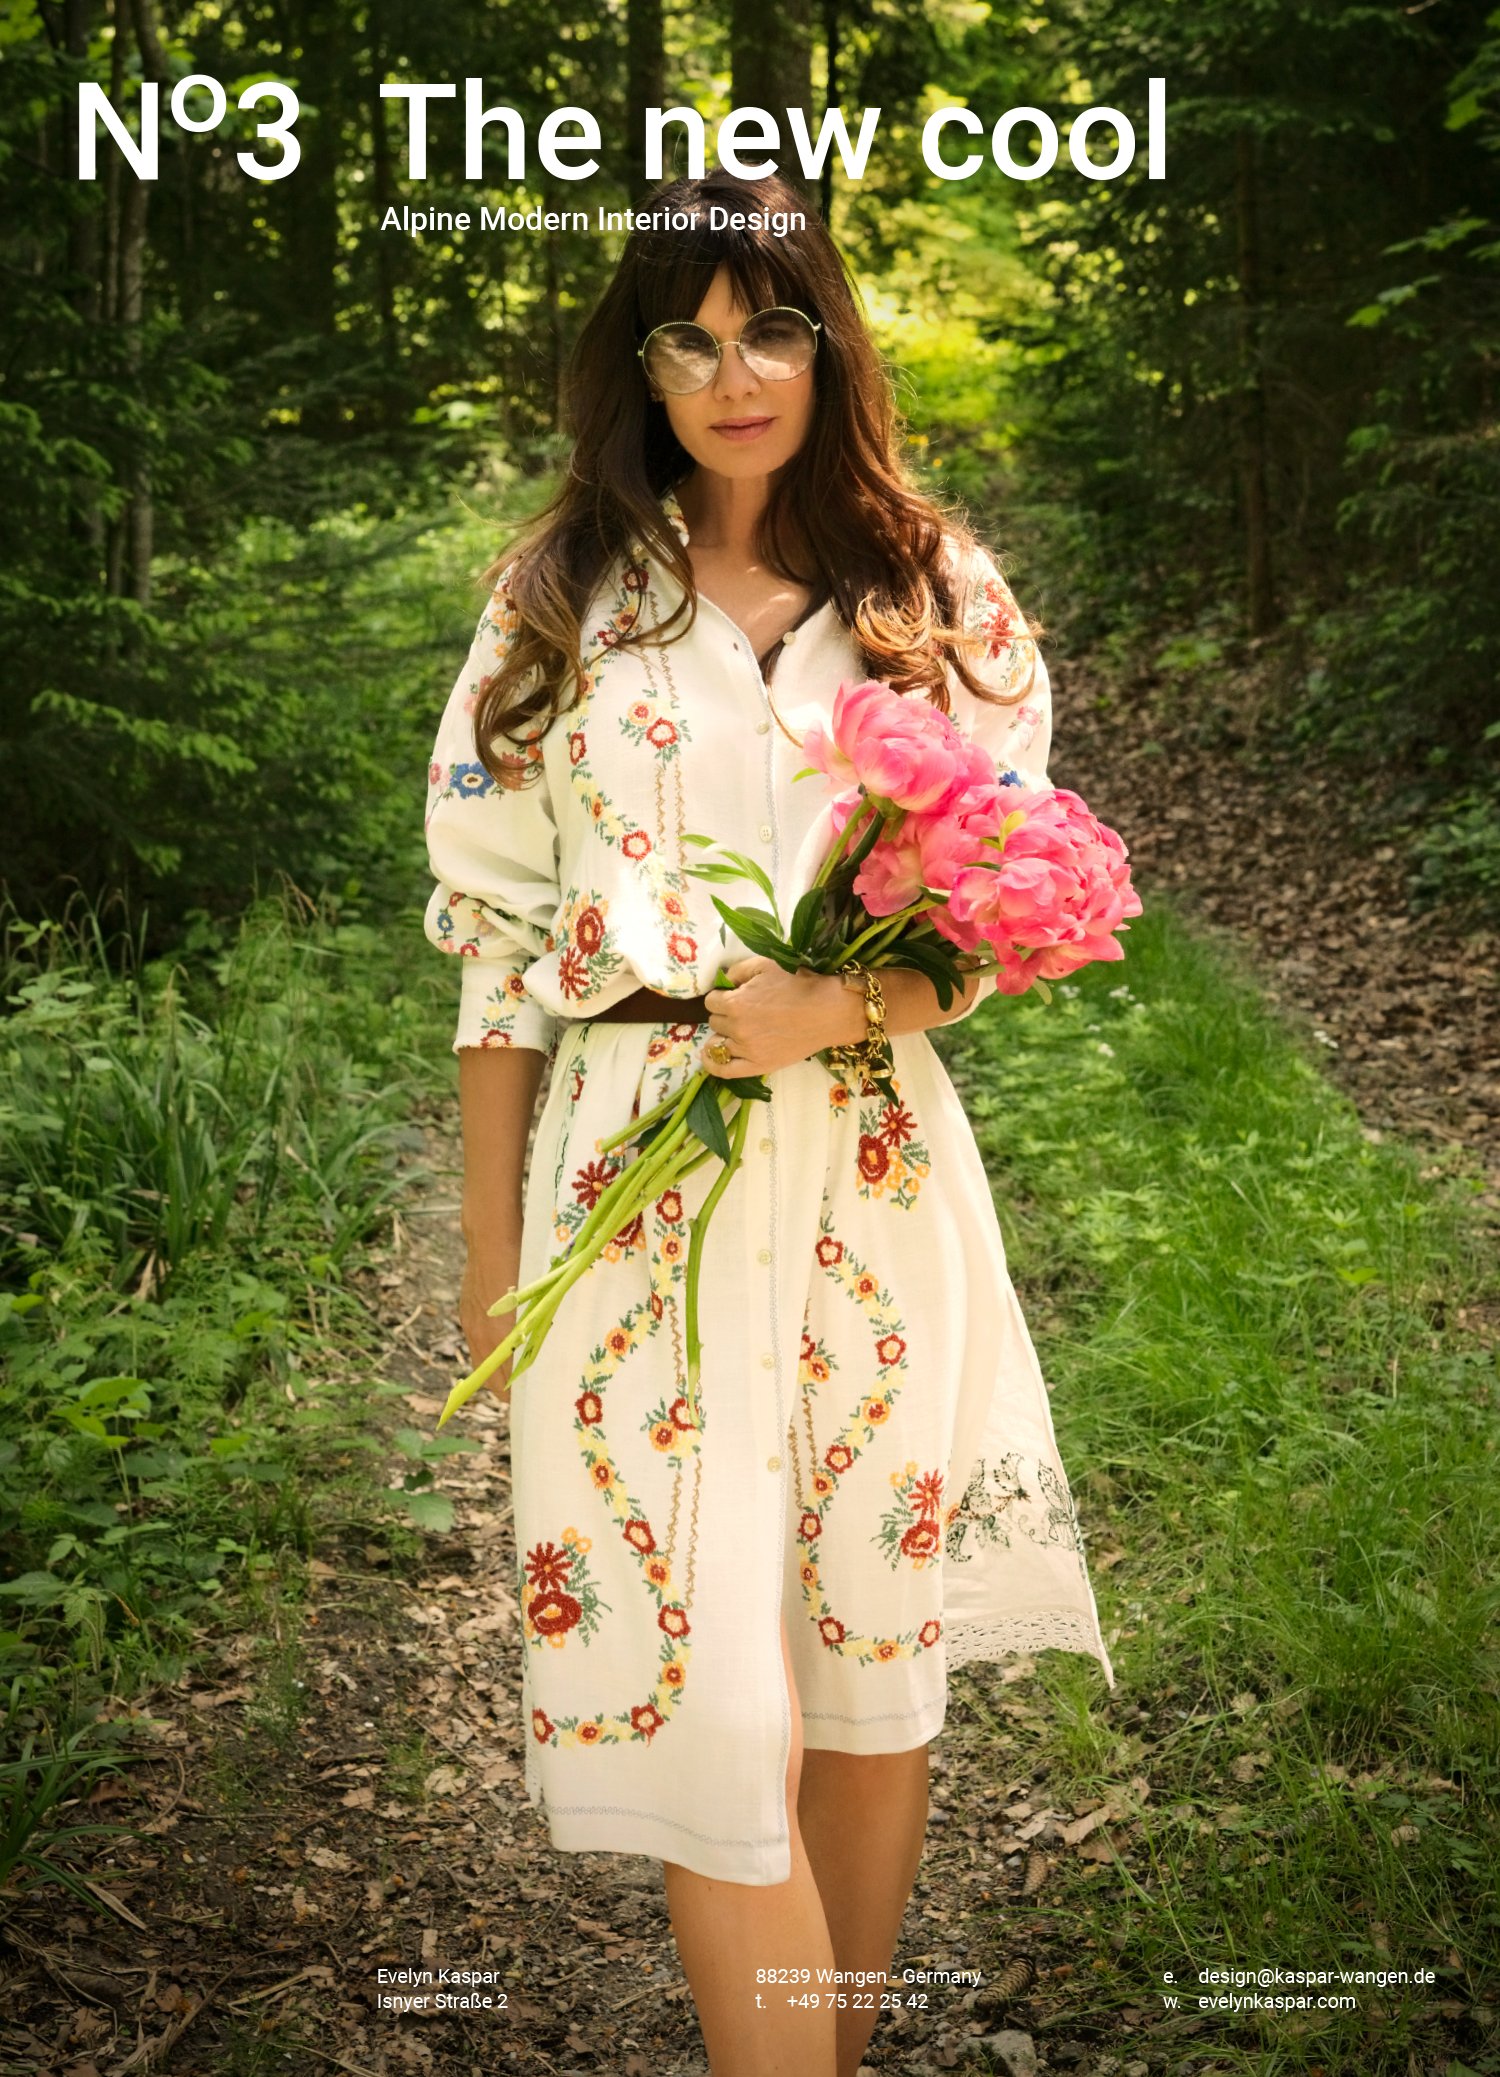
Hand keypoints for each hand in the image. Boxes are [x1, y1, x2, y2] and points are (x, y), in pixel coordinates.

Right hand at [459, 1235, 522, 1399]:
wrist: (490, 1237)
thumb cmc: (523, 1265)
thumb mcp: (536, 1300)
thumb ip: (536, 1328)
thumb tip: (541, 1351)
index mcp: (498, 1336)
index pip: (503, 1383)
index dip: (516, 1396)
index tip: (531, 1401)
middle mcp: (479, 1334)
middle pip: (489, 1379)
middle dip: (506, 1389)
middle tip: (528, 1391)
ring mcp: (470, 1323)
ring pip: (481, 1361)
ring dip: (497, 1370)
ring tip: (518, 1371)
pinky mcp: (466, 1312)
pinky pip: (477, 1342)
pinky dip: (490, 1350)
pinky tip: (505, 1343)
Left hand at [701, 955, 864, 1078]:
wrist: (825, 1011)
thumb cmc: (796, 985)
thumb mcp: (764, 965)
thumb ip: (736, 971)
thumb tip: (723, 982)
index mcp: (736, 1003)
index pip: (712, 1001)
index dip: (723, 996)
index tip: (735, 995)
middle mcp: (737, 1028)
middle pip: (715, 1021)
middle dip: (726, 1014)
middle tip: (746, 1010)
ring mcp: (747, 1050)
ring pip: (718, 1043)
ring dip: (725, 1034)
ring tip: (739, 1029)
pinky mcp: (758, 1065)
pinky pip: (725, 1070)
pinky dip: (713, 1063)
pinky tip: (710, 1056)